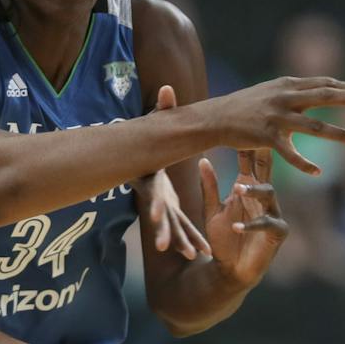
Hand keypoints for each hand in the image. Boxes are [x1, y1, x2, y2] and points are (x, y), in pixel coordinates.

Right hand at [133, 85, 212, 259]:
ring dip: (182, 242)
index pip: (148, 192)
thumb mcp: (153, 128)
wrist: (139, 164)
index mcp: (150, 180)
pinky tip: (204, 252)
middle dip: (163, 231)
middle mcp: (155, 198)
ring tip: (195, 255)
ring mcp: (163, 209)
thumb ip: (160, 112)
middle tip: (164, 246)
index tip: (152, 216)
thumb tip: (168, 88)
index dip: (150, 202)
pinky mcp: (171, 213)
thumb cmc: (148, 144)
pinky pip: (183, 229)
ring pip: (173, 229)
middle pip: (158, 216)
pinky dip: (192, 240)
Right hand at [200, 76, 344, 174]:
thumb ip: (293, 91)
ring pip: (313, 126)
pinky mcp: (266, 137)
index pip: (323, 83)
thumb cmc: (243, 106)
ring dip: (338, 134)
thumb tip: (317, 89)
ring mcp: (276, 117)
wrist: (215, 118)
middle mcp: (284, 98)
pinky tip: (318, 172)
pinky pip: (290, 153)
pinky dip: (304, 164)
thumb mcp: (269, 91)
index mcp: (287, 85)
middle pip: (324, 96)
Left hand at [200, 149, 287, 287]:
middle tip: (257, 140)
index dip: (248, 144)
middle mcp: (264, 197)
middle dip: (262, 154)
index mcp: (249, 188)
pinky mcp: (277, 233)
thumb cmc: (223, 238)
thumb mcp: (212, 210)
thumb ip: (209, 187)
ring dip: (254, 191)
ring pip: (270, 193)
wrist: (229, 270)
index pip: (251, 161)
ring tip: (237, 190)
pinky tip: (236, 226)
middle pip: (265, 170)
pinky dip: (251, 225)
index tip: (244, 123)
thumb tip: (202, 159)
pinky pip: (268, 224)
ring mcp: (273, 213)